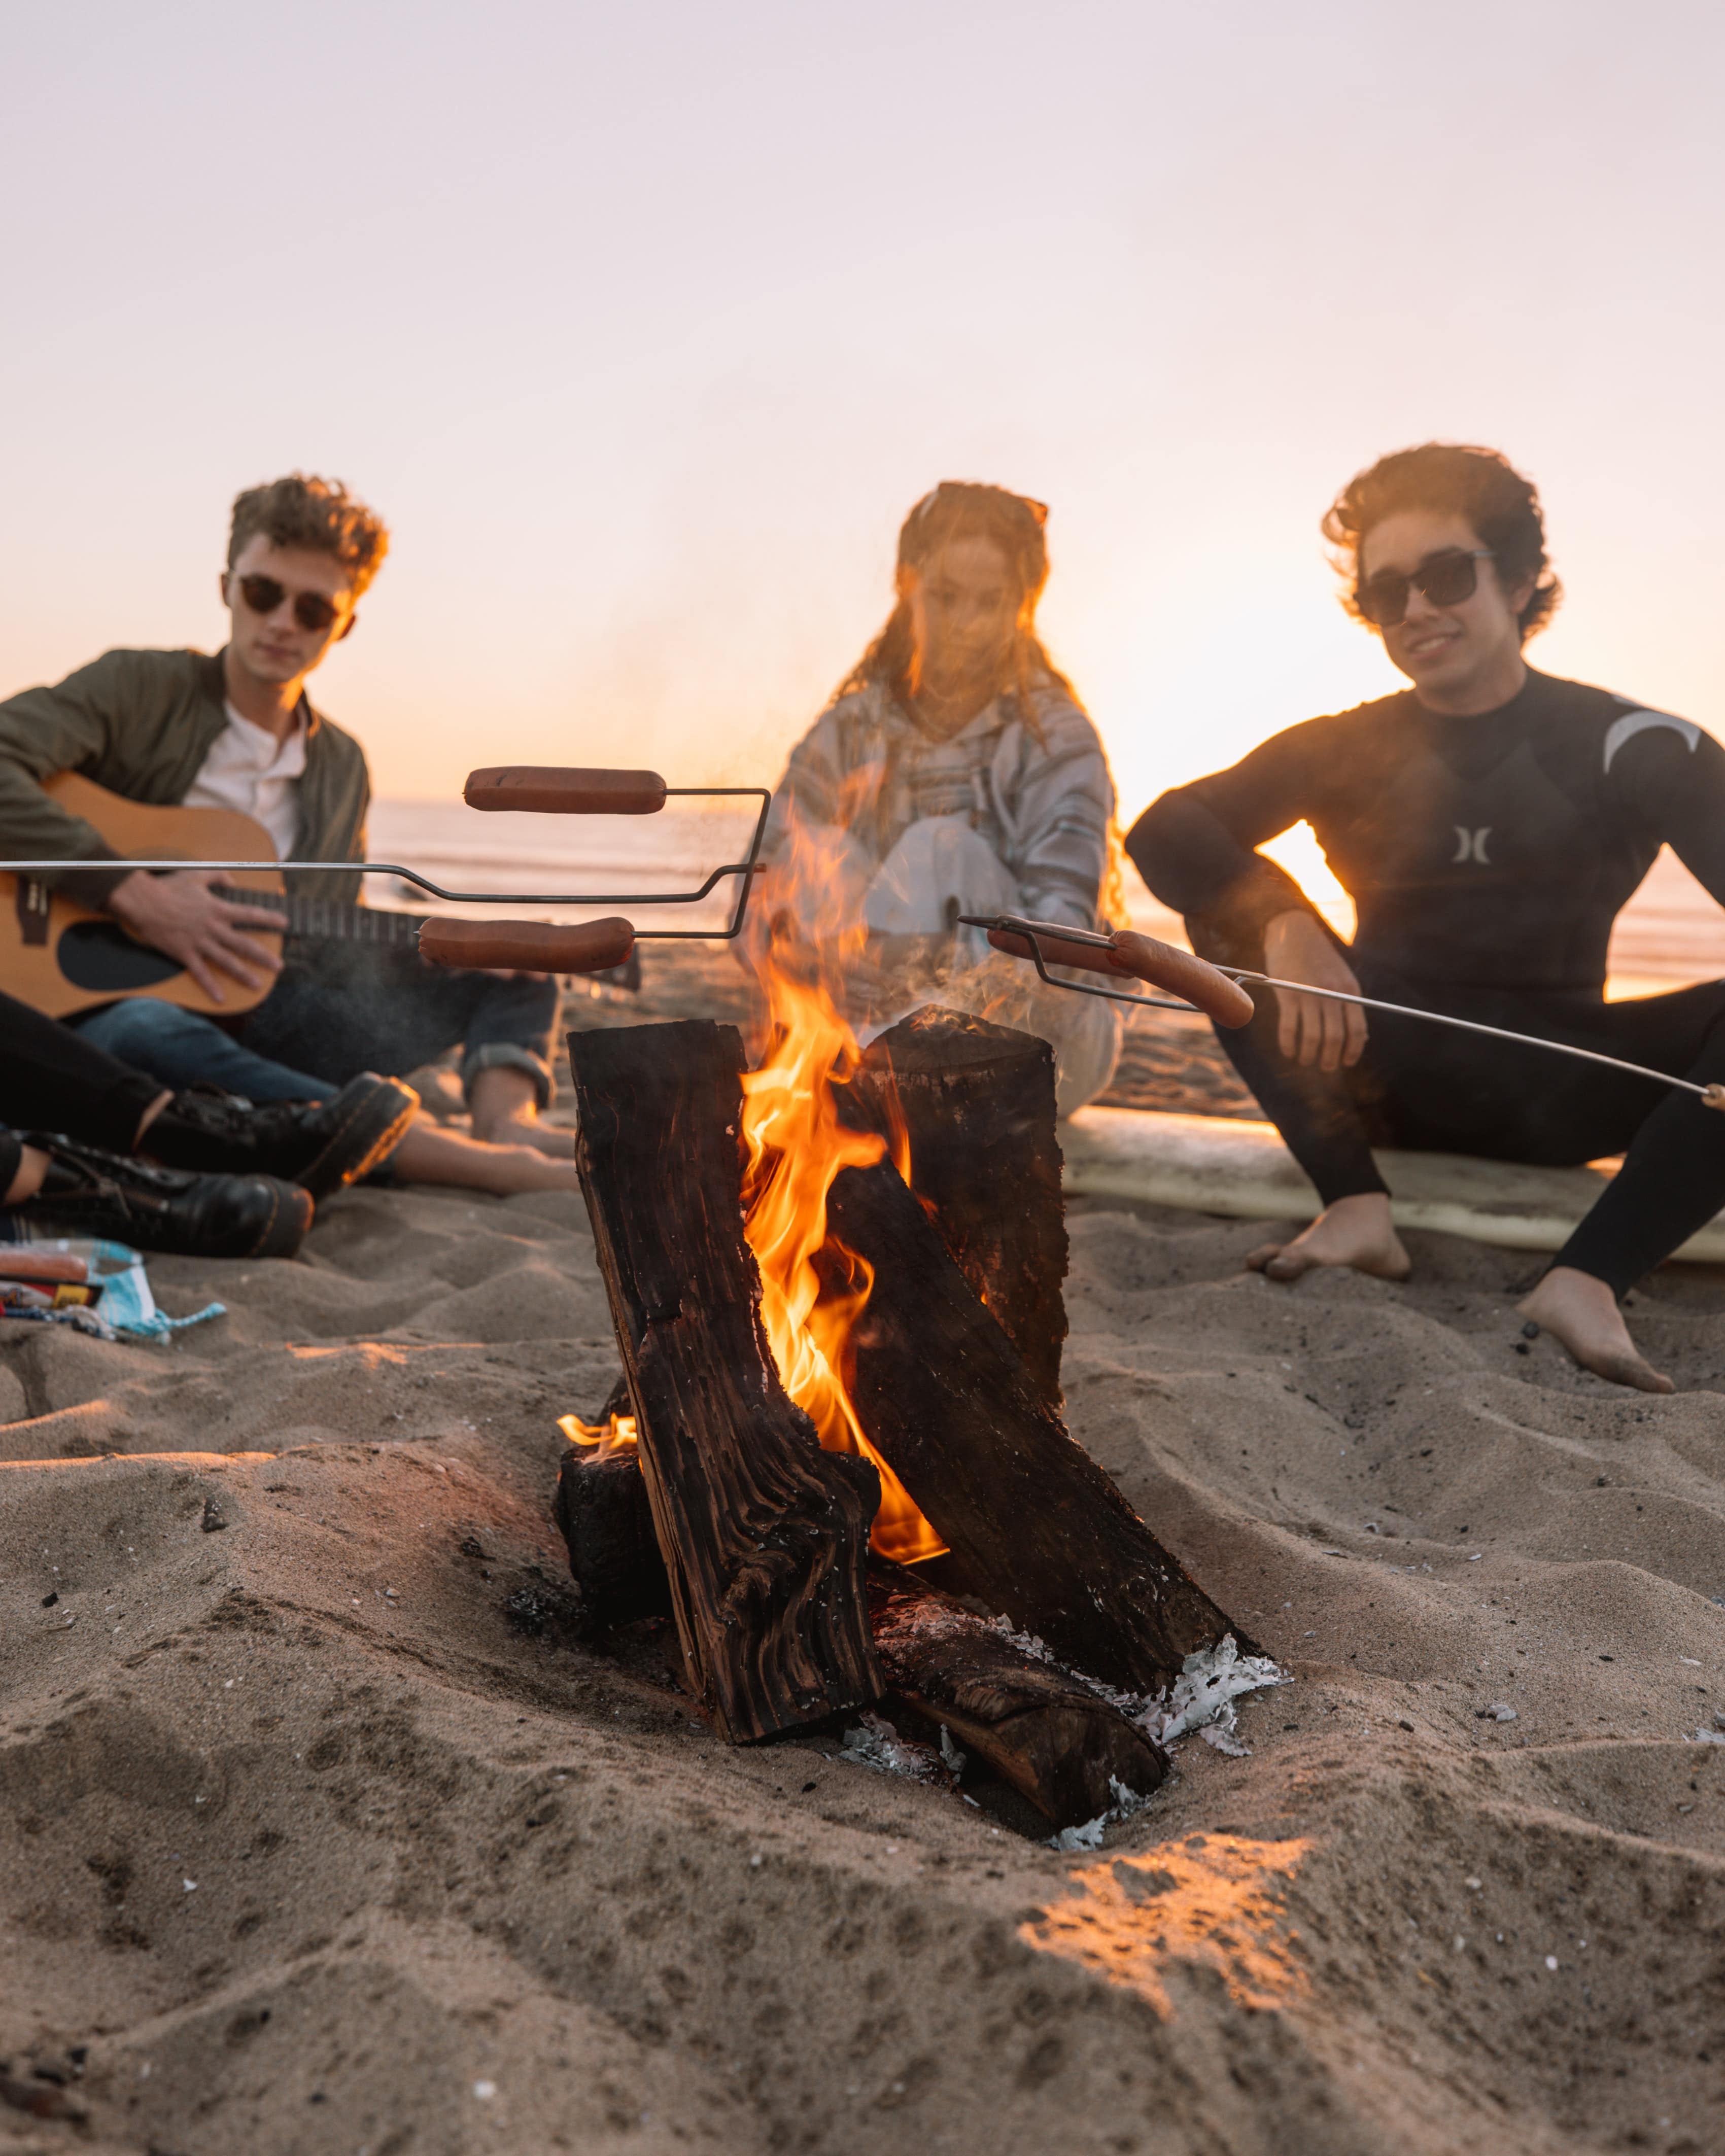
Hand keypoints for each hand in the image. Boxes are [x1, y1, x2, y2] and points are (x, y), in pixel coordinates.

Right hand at [107, 869, 284, 1005]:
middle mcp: (213, 928)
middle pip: (244, 944)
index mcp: (218, 909)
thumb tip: (232, 881)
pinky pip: (200, 973)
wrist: (143, 901)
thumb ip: (218, 877)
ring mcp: (199, 942)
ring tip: (258, 984)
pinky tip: (220, 999)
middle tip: (279, 966)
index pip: (250, 914)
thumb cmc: (168, 887)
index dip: (269, 919)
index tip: (285, 924)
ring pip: (227, 961)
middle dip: (263, 956)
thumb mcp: (196, 875)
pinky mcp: (184, 954)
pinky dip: (210, 986)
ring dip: (244, 974)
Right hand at [1262, 909, 1365, 1070]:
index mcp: (1349, 990)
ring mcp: (1308, 994)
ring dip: (1310, 1055)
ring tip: (1305, 1061)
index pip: (1357, 1029)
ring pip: (1313, 1037)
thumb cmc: (1319, 958)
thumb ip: (1349, 1004)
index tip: (1347, 1062)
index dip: (1352, 1051)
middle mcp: (1331, 993)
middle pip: (1335, 1037)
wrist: (1294, 931)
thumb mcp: (1342, 977)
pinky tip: (1289, 1051)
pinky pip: (1289, 1029)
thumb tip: (1359, 1038)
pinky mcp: (1287, 994)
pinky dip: (1289, 1045)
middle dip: (1330, 1059)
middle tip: (1325, 1067)